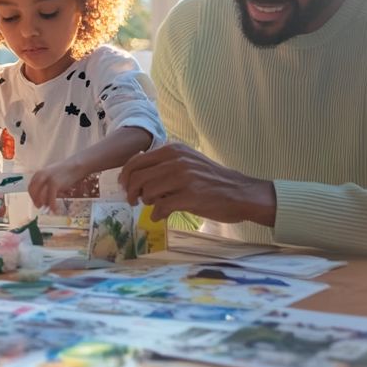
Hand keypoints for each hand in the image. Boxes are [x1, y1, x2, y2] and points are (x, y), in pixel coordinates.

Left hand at [28, 160, 88, 210]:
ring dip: (44, 204)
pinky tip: (54, 209)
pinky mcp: (55, 183)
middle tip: (41, 207)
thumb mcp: (51, 175)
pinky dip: (51, 205)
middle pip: (33, 192)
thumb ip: (45, 183)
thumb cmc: (64, 172)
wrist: (75, 166)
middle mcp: (40, 176)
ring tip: (49, 209)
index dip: (33, 197)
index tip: (36, 202)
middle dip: (36, 201)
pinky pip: (50, 198)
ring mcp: (47, 180)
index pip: (31, 188)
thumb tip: (43, 198)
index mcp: (39, 173)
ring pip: (41, 196)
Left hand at [119, 143, 276, 225]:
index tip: (125, 186)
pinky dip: (156, 214)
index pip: (137, 160)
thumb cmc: (212, 180)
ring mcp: (184, 177)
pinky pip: (162, 207)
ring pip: (148, 191)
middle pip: (138, 176)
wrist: (241, 192)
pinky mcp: (190, 196)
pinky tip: (160, 217)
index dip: (126, 176)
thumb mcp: (187, 162)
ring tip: (152, 206)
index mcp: (174, 150)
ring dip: (145, 202)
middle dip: (130, 191)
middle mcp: (177, 160)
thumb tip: (136, 177)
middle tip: (132, 201)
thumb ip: (164, 166)